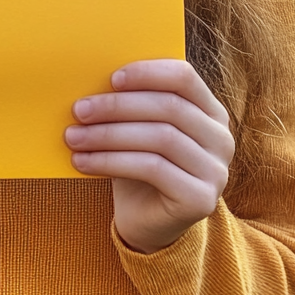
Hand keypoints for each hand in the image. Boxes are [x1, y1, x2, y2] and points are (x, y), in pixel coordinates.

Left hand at [64, 59, 233, 253]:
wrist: (145, 221)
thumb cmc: (138, 162)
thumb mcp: (137, 127)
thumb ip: (131, 101)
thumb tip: (92, 74)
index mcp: (210, 110)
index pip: (184, 77)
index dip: (148, 73)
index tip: (111, 78)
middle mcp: (221, 138)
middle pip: (169, 107)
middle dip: (118, 106)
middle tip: (79, 109)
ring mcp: (216, 171)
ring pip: (160, 137)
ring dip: (109, 135)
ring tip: (73, 136)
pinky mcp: (201, 199)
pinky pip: (153, 169)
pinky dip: (111, 162)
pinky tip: (83, 162)